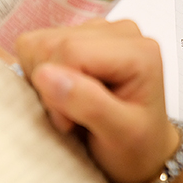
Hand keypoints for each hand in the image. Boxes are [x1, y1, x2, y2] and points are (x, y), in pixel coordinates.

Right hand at [15, 19, 180, 182]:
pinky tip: (69, 94)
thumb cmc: (137, 146)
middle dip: (50, 87)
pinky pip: (38, 48)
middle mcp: (121, 32)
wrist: (144, 151)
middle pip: (52, 44)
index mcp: (138, 51)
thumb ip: (88, 104)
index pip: (69, 51)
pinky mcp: (81, 37)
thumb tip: (45, 74)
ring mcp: (101, 32)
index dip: (56, 89)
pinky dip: (43, 76)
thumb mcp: (121, 134)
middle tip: (73, 117)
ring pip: (40, 44)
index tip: (70, 122)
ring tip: (74, 107)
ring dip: (45, 82)